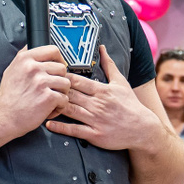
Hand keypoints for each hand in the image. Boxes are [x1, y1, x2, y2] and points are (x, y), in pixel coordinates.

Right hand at [0, 46, 70, 139]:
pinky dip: (59, 106)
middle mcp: (33, 69)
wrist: (3, 117)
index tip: (57, 67)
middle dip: (59, 79)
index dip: (59, 59)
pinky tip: (50, 109)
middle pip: (62, 68)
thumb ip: (24, 58)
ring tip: (51, 100)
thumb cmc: (7, 98)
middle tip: (52, 88)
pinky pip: (64, 98)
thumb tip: (32, 47)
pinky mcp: (48, 97)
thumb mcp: (11, 70)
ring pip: (66, 83)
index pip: (52, 50)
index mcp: (25, 59)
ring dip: (61, 93)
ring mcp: (41, 82)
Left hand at [47, 48, 163, 151]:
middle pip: (71, 94)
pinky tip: (49, 123)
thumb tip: (102, 48)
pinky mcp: (95, 135)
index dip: (62, 77)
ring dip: (55, 107)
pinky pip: (74, 130)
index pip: (78, 81)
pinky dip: (60, 127)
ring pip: (70, 111)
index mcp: (102, 90)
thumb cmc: (130, 105)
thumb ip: (109, 65)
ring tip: (41, 103)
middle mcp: (98, 104)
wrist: (142, 128)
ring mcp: (96, 120)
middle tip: (41, 87)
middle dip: (56, 91)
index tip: (51, 74)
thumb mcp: (121, 82)